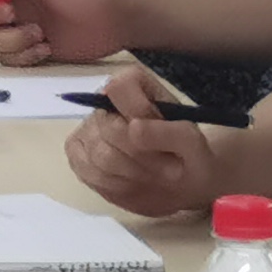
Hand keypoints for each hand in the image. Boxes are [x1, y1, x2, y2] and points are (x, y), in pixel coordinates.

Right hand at [66, 65, 222, 217]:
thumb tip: (135, 128)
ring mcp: (87, 130)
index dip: (139, 111)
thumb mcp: (193, 143)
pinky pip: (92, 174)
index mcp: (134, 86)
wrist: (181, 184)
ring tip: (153, 174)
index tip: (162, 131)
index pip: (119, 86)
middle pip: (112, 129)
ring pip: (102, 157)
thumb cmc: (189, 155)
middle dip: (146, 155)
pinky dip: (119, 185)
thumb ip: (170, 132)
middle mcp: (103, 103)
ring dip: (136, 174)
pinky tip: (134, 182)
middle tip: (170, 166)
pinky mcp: (78, 156)